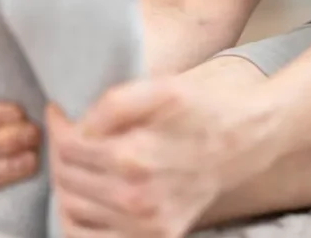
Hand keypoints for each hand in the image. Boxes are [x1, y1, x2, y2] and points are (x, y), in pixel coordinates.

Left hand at [47, 77, 272, 237]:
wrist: (251, 139)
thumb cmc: (207, 109)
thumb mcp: (162, 88)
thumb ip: (112, 103)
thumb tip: (74, 124)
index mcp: (133, 157)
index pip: (67, 149)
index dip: (59, 127)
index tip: (61, 113)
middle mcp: (136, 198)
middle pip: (66, 180)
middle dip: (61, 154)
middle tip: (70, 135)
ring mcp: (147, 224)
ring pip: (72, 212)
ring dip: (67, 185)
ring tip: (78, 163)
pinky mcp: (159, 237)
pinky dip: (80, 223)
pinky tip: (86, 198)